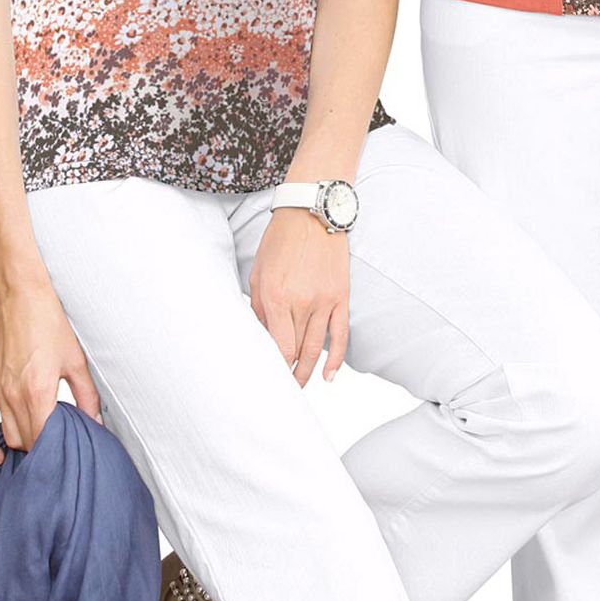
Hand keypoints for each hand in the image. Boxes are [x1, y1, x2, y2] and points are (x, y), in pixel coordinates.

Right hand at [0, 278, 102, 466]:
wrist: (20, 295)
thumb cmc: (49, 322)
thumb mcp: (76, 360)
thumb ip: (87, 395)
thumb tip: (95, 422)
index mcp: (38, 392)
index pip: (43, 440)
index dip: (54, 452)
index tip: (67, 456)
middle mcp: (13, 395)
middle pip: (23, 441)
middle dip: (40, 449)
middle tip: (58, 449)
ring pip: (6, 434)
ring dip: (20, 444)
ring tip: (38, 448)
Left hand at [249, 206, 350, 383]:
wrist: (312, 212)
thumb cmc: (280, 239)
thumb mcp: (258, 272)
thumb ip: (258, 306)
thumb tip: (261, 335)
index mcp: (276, 297)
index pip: (276, 345)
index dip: (273, 365)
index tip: (268, 376)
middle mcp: (301, 302)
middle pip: (295, 350)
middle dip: (288, 372)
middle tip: (282, 389)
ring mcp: (324, 301)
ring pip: (316, 348)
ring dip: (308, 371)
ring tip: (300, 386)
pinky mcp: (341, 296)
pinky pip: (340, 334)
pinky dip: (336, 359)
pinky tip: (329, 376)